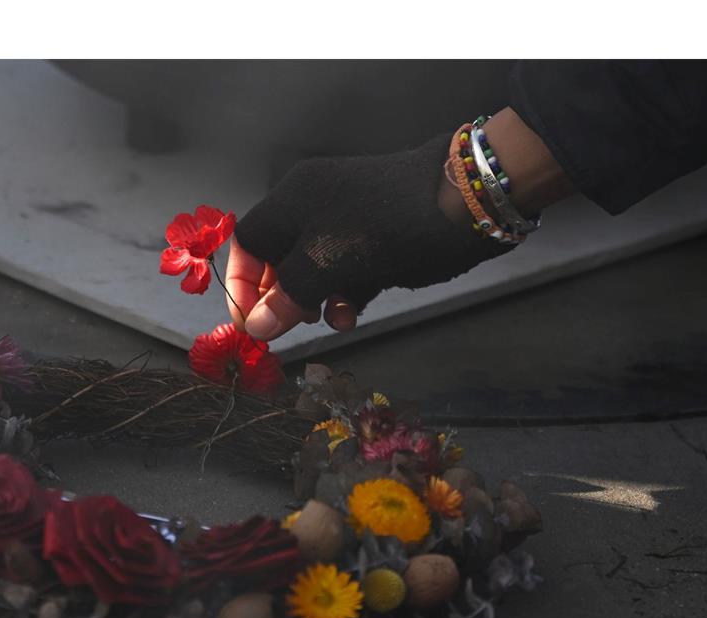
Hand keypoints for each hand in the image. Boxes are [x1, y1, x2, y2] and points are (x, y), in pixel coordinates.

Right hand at [227, 133, 507, 340]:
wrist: (465, 202)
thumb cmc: (386, 227)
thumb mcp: (327, 265)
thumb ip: (287, 297)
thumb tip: (256, 326)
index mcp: (293, 200)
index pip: (247, 241)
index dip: (241, 282)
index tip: (250, 320)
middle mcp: (314, 207)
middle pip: (278, 258)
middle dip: (281, 296)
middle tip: (287, 327)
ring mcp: (348, 223)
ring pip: (313, 271)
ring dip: (314, 301)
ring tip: (326, 319)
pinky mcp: (376, 240)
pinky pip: (345, 273)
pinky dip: (344, 296)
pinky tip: (352, 314)